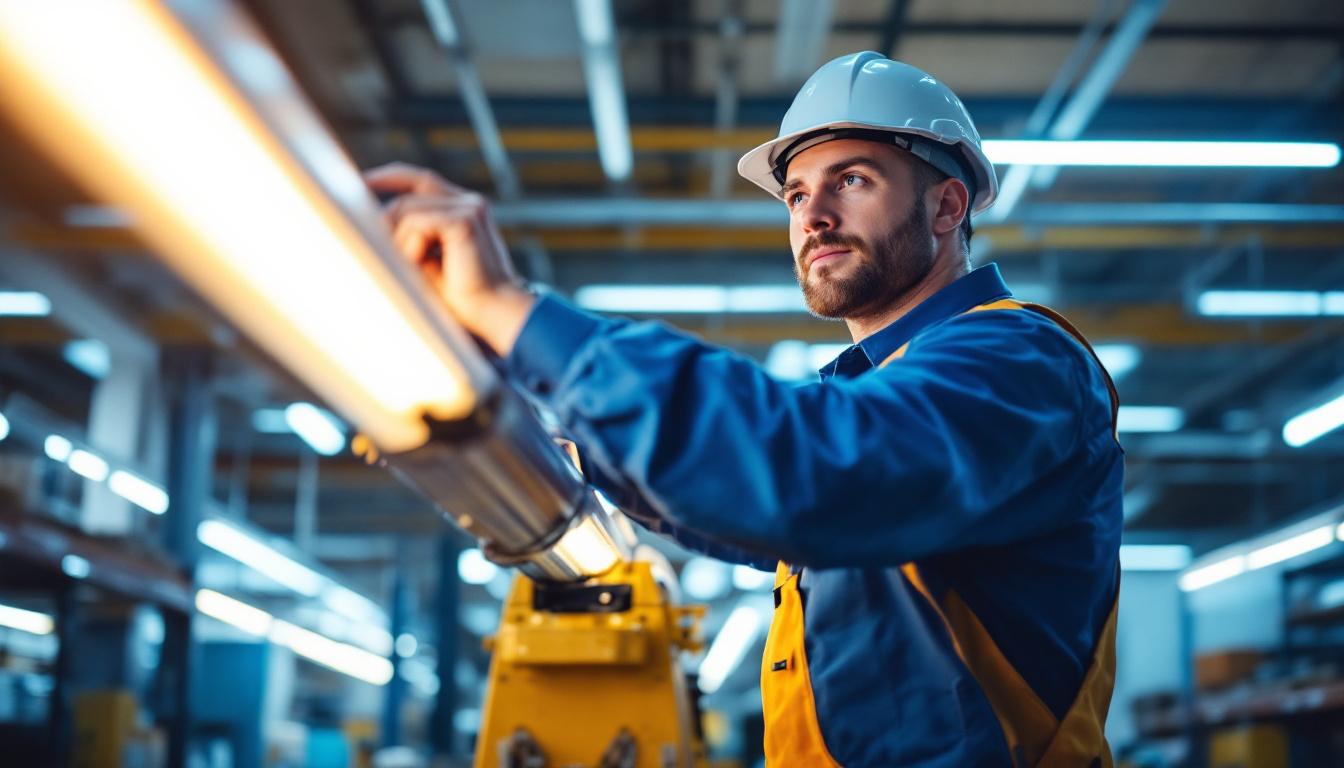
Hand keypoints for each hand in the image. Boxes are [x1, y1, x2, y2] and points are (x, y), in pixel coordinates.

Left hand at [364, 162, 534, 355]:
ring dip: (401, 246)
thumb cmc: (463, 296)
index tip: (362, 182)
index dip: (389, 178)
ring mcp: (469, 208)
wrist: (495, 313)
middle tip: (387, 257)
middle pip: (406, 198)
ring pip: (407, 211)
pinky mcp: (465, 220)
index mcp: (464, 209)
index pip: (421, 180)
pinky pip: (417, 223)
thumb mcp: (427, 260)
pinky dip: (411, 248)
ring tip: (418, 271)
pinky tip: (423, 266)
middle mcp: (469, 202)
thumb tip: (373, 222)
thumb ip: (408, 237)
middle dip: (387, 226)